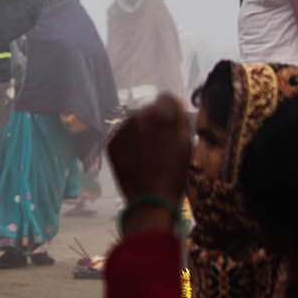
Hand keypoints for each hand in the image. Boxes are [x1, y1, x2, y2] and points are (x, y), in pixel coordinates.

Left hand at [107, 93, 191, 207]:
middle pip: (149, 110)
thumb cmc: (174, 173)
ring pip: (135, 123)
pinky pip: (123, 136)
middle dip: (155, 121)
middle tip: (161, 143)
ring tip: (148, 154)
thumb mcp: (186, 144)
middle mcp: (139, 117)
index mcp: (161, 115)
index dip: (172, 111)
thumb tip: (175, 104)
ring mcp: (122, 129)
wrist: (150, 198)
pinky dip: (130, 143)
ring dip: (141, 132)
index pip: (167, 98)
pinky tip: (137, 159)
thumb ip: (180, 119)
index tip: (173, 123)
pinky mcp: (112, 142)